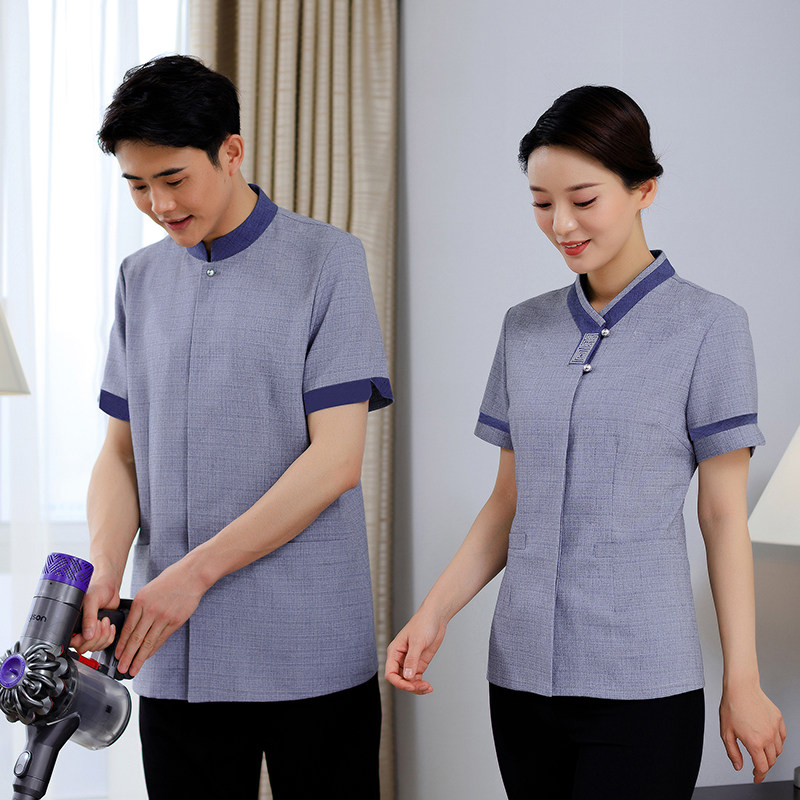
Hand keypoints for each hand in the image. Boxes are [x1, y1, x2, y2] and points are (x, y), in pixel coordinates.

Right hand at [70, 565, 120, 653]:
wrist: (109, 587)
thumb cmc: (97, 589)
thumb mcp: (91, 600)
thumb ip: (89, 617)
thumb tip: (87, 634)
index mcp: (71, 623)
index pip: (72, 643)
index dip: (82, 640)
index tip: (91, 628)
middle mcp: (79, 630)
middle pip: (84, 648)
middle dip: (96, 637)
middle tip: (100, 621)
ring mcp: (90, 633)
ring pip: (95, 647)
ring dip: (104, 636)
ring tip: (105, 620)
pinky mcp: (101, 633)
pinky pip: (104, 644)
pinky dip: (110, 637)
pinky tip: (110, 625)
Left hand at [115, 559, 206, 675]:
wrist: (192, 575)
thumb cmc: (171, 579)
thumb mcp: (149, 590)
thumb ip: (140, 607)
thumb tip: (133, 625)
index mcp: (140, 601)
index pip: (128, 628)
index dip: (121, 644)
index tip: (117, 655)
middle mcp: (150, 610)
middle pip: (136, 638)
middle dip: (127, 656)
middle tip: (122, 668)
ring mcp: (163, 617)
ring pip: (148, 642)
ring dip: (140, 658)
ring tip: (133, 669)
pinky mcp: (175, 621)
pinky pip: (162, 639)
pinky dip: (154, 649)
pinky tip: (148, 656)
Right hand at [385, 611, 446, 694]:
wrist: (436, 617)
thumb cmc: (423, 623)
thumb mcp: (417, 641)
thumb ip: (412, 659)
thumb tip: (407, 676)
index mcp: (394, 652)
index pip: (390, 673)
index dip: (398, 682)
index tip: (410, 686)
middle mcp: (400, 658)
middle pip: (400, 680)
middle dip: (410, 686)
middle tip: (422, 687)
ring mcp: (410, 662)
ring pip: (409, 681)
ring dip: (417, 687)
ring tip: (427, 688)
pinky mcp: (419, 663)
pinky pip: (417, 679)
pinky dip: (421, 685)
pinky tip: (428, 687)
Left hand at [720, 683, 785, 782]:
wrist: (741, 687)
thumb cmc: (732, 705)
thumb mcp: (725, 732)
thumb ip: (733, 752)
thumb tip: (738, 766)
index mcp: (754, 742)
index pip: (762, 768)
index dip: (759, 776)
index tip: (756, 778)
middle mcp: (768, 737)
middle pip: (771, 761)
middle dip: (763, 766)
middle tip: (756, 765)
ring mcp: (775, 728)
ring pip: (778, 750)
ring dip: (770, 754)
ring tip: (760, 750)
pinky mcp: (779, 720)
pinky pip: (782, 737)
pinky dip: (777, 742)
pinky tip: (769, 739)